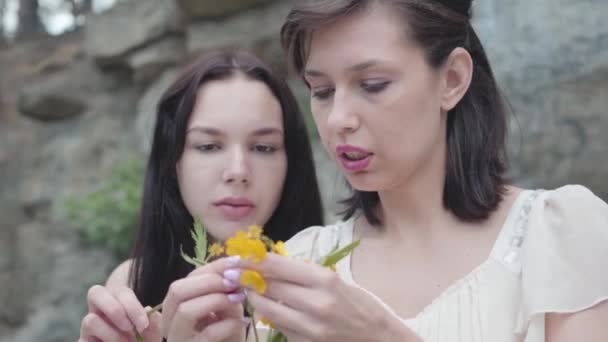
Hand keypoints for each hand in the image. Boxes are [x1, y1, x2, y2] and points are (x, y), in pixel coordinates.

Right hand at [79, 285, 160, 341]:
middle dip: (114, 309)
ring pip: (89, 320)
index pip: (122, 292)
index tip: (143, 325)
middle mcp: (99, 310)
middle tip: (129, 327)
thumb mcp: (151, 334)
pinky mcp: (82, 341)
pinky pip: (83, 341)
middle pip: (95, 292)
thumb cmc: (142, 341)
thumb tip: (148, 310)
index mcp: (118, 301)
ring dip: (111, 334)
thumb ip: (153, 323)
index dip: (132, 307)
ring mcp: (88, 326)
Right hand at [161, 256, 248, 341]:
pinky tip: (242, 323)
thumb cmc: (227, 335)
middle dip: (209, 281)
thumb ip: (226, 288)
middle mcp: (169, 323)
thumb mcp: (226, 307)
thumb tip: (235, 266)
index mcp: (176, 307)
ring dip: (217, 300)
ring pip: (186, 310)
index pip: (187, 278)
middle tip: (234, 282)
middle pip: (177, 290)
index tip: (237, 262)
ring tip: (238, 300)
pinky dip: (229, 324)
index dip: (213, 267)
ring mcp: (178, 339)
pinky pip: (208, 334)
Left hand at [232, 253, 418, 341]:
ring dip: (256, 299)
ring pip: (268, 310)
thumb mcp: (335, 280)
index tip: (236, 257)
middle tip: (237, 274)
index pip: (277, 266)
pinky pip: (279, 327)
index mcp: (324, 280)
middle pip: (269, 287)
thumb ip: (303, 274)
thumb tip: (269, 265)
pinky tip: (273, 311)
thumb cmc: (357, 304)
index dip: (252, 261)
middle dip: (249, 279)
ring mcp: (310, 328)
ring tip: (253, 292)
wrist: (377, 337)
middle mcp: (316, 304)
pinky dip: (272, 317)